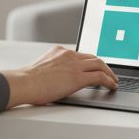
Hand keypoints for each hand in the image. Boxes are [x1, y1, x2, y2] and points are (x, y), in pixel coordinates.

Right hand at [1, 46, 118, 108]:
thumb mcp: (41, 69)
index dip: (91, 61)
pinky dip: (109, 81)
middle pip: (93, 57)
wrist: (24, 83)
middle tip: (109, 74)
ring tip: (114, 81)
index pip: (81, 54)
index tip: (95, 66)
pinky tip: (112, 86)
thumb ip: (52, 69)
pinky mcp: (78, 77)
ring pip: (100, 64)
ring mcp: (74, 64)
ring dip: (109, 73)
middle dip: (103, 65)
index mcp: (59, 51)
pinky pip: (100, 76)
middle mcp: (68, 54)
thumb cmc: (27, 81)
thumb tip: (56, 80)